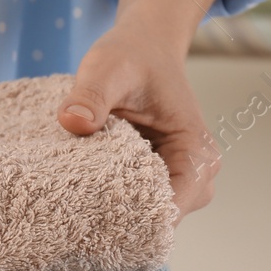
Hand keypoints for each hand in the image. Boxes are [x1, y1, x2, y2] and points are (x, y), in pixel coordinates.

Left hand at [57, 29, 216, 221]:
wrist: (143, 45)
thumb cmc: (131, 55)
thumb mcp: (107, 69)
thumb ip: (91, 95)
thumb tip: (72, 121)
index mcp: (195, 151)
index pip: (173, 207)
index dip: (135, 221)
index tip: (92, 222)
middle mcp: (197, 171)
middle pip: (164, 221)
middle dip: (124, 224)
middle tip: (76, 220)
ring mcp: (180, 177)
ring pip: (151, 217)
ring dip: (119, 215)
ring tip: (77, 210)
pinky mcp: (161, 176)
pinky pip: (141, 204)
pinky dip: (116, 203)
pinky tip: (84, 199)